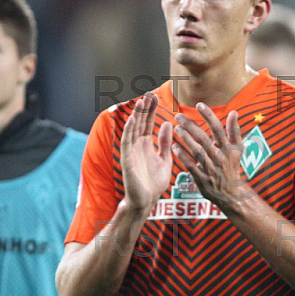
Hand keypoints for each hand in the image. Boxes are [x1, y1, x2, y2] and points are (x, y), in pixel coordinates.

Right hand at [120, 93, 172, 213]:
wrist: (146, 201)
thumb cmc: (155, 183)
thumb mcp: (164, 159)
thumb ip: (164, 143)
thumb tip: (167, 124)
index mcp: (146, 145)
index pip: (148, 123)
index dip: (151, 110)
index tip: (155, 96)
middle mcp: (137, 146)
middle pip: (140, 122)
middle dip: (144, 108)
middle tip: (148, 93)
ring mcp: (131, 152)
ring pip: (133, 129)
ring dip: (136, 115)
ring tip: (141, 101)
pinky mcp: (127, 159)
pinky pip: (127, 142)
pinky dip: (129, 130)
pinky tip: (133, 119)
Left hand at [173, 103, 251, 211]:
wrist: (231, 194)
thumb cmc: (232, 167)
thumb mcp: (238, 149)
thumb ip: (234, 130)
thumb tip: (234, 112)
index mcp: (228, 148)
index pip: (218, 129)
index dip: (209, 116)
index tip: (199, 104)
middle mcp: (220, 157)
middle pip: (204, 138)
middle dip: (190, 126)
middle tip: (178, 116)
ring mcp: (211, 169)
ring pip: (196, 151)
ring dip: (185, 139)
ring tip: (175, 128)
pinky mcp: (202, 179)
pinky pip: (191, 166)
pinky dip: (182, 157)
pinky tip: (174, 148)